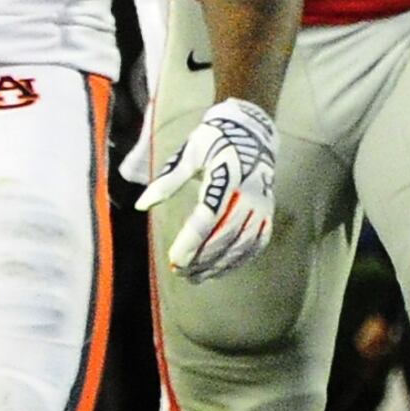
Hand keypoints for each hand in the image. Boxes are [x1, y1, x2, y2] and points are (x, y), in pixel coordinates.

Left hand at [138, 96, 279, 278]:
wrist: (251, 133)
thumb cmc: (213, 141)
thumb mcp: (188, 153)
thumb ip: (167, 181)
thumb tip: (141, 205)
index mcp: (228, 177)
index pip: (208, 216)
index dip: (191, 240)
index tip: (175, 259)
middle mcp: (249, 195)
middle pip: (225, 235)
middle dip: (202, 258)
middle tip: (179, 271)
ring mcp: (262, 206)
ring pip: (242, 243)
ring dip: (218, 264)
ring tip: (195, 277)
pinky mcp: (268, 213)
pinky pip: (256, 243)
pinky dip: (239, 260)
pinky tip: (220, 270)